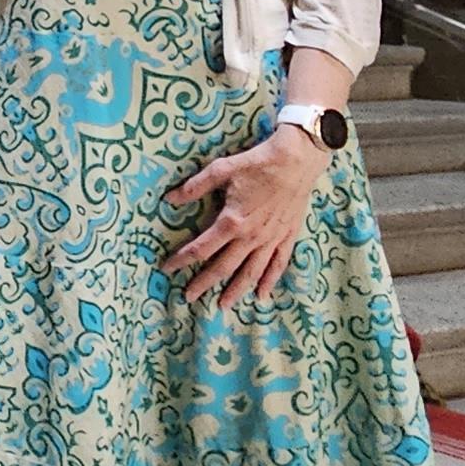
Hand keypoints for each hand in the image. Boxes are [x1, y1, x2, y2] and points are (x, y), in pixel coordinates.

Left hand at [163, 125, 324, 308]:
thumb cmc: (257, 162)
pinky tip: (261, 295)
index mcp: (231, 222)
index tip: (167, 268)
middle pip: (223, 267)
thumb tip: (169, 199)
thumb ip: (194, 187)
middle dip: (204, 283)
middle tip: (189, 297)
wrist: (297, 160)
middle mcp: (250, 237)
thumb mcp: (221, 169)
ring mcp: (270, 239)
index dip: (182, 260)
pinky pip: (278, 265)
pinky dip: (269, 281)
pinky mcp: (287, 237)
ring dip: (235, 290)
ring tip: (222, 305)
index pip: (200, 248)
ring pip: (250, 272)